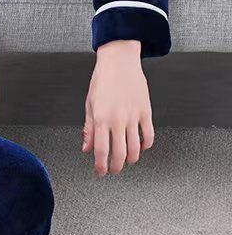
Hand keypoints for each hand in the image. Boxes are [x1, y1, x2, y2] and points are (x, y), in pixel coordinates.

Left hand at [82, 39, 153, 177]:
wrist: (119, 62)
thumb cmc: (102, 80)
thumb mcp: (89, 103)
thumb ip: (88, 128)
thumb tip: (86, 147)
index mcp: (100, 118)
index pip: (101, 150)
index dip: (100, 165)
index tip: (100, 172)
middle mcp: (117, 120)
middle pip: (120, 153)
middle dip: (116, 166)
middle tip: (113, 170)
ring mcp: (133, 117)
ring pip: (136, 148)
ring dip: (131, 159)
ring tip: (127, 161)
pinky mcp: (146, 112)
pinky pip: (149, 135)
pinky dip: (146, 145)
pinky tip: (141, 147)